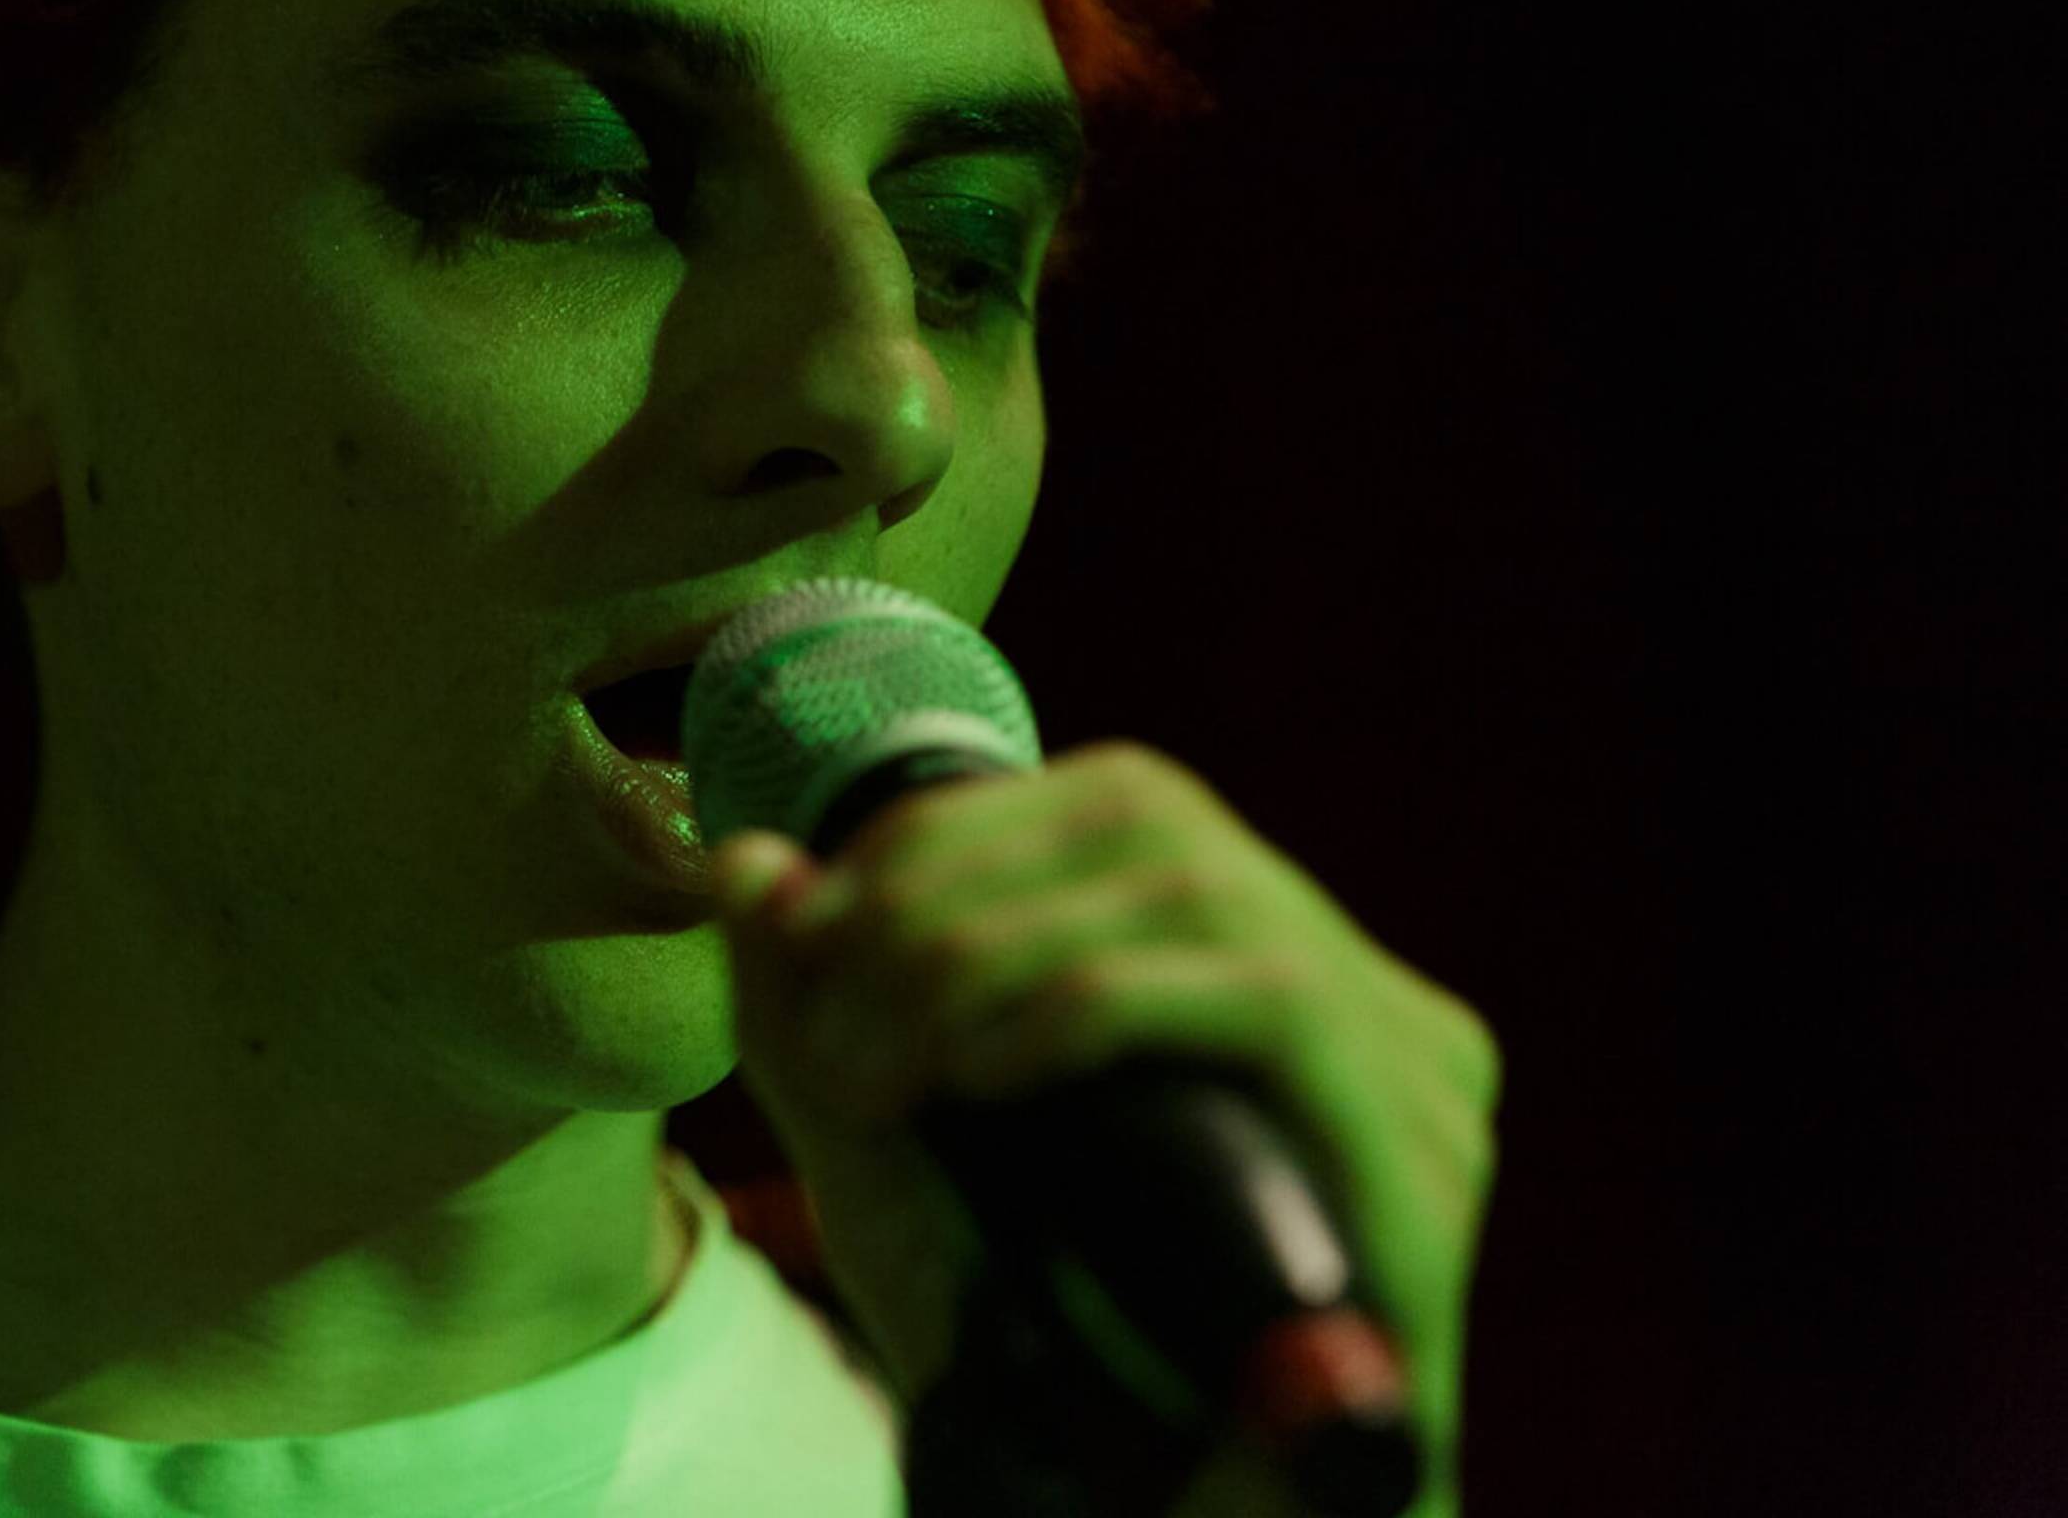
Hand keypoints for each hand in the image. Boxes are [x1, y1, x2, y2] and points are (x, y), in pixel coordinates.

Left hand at [710, 740, 1500, 1512]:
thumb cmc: (1039, 1364)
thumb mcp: (889, 1167)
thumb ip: (815, 1016)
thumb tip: (749, 861)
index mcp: (1265, 973)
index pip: (1119, 804)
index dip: (950, 835)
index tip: (811, 935)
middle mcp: (1366, 1000)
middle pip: (1154, 825)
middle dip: (949, 894)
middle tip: (830, 1016)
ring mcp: (1412, 1075)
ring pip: (1199, 892)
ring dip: (996, 951)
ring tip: (883, 1063)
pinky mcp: (1418, 1159)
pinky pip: (1265, 1006)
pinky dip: (1098, 1006)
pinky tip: (985, 1071)